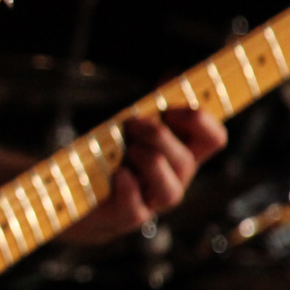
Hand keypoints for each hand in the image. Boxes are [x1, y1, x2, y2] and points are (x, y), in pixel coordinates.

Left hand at [63, 107, 225, 244]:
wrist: (76, 195)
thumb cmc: (110, 156)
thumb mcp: (134, 125)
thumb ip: (155, 102)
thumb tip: (175, 72)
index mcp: (180, 153)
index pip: (213, 138)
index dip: (201, 120)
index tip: (170, 108)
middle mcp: (173, 179)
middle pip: (187, 160)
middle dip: (159, 136)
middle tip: (132, 123)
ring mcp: (152, 201)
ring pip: (170, 188)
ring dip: (146, 161)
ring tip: (124, 151)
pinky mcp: (127, 217)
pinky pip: (136, 207)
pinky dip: (126, 186)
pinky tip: (116, 174)